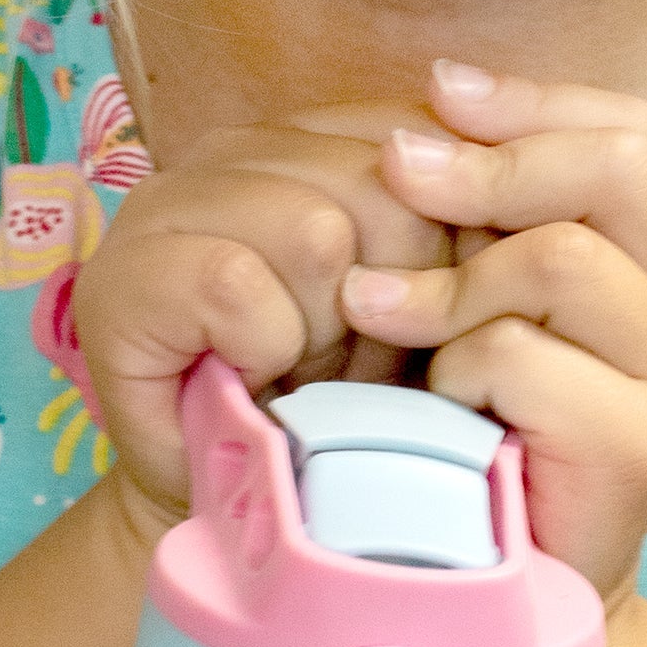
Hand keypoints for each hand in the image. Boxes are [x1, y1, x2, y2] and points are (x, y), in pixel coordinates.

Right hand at [70, 106, 448, 539]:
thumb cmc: (348, 402)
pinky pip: (237, 287)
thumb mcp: (428, 304)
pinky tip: (251, 376)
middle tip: (360, 362)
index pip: (429, 138)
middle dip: (398, 301)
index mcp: (318, 137)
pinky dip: (262, 350)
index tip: (431, 318)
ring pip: (313, 232)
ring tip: (307, 371)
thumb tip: (522, 187)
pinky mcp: (124, 275)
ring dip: (328, 333)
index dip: (456, 242)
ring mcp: (170, 201)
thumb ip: (465, 227)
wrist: (243, 509)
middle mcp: (238, 146)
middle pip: (386, 187)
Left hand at [336, 60, 646, 602]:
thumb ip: (485, 220)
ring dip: (451, 281)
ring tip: (380, 314)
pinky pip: (523, 358)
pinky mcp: (646, 444)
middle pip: (620, 167)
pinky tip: (439, 410)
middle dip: (493, 160)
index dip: (535, 100)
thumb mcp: (483, 303)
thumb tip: (427, 111)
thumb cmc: (481, 433)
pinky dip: (456, 372)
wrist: (512, 589)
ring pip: (560, 260)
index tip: (439, 90)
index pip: (630, 133)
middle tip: (395, 167)